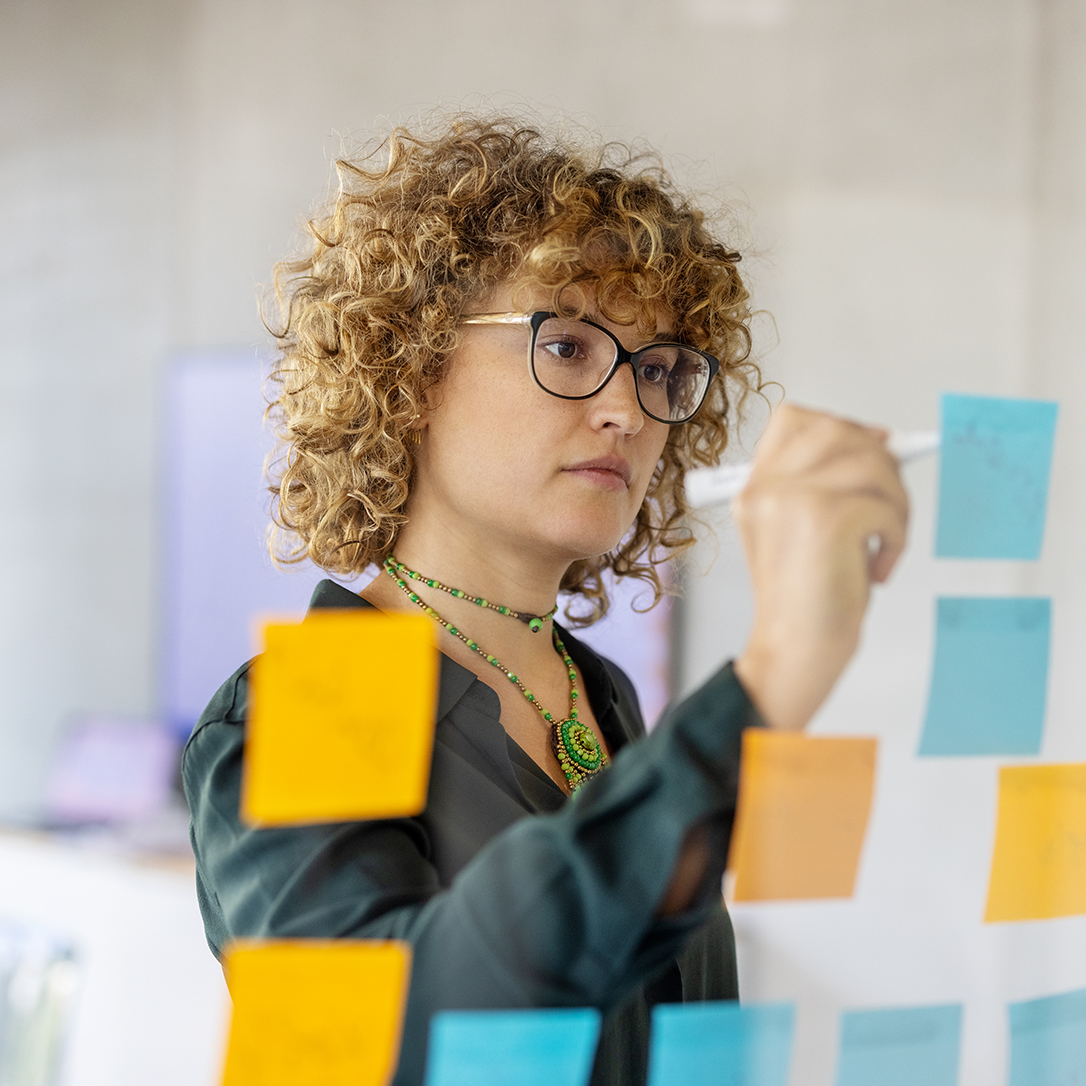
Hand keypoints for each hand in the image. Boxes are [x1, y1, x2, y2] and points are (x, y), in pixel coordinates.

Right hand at [732, 404, 908, 730]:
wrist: (794, 651)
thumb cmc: (807, 599)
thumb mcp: (801, 530)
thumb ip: (823, 484)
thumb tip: (882, 439)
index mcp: (754, 487)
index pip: (795, 418)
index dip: (841, 426)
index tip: (872, 452)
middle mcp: (766, 486)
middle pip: (840, 430)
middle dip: (881, 463)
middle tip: (887, 509)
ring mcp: (792, 498)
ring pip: (872, 462)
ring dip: (896, 502)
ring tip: (886, 541)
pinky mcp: (826, 519)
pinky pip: (886, 504)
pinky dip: (898, 536)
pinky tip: (879, 567)